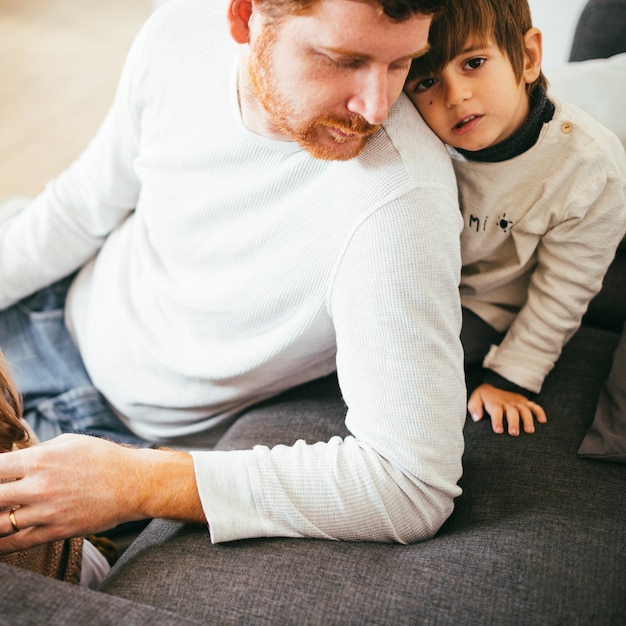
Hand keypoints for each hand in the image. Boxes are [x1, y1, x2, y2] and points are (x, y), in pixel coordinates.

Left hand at [0, 434, 203, 553]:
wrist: (134, 483)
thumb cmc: (104, 458)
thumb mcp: (70, 441)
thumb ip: (38, 450)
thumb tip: (14, 458)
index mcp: (39, 459)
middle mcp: (38, 486)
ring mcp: (46, 512)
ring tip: (0, 515)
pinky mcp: (56, 531)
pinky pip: (16, 544)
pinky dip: (1, 545)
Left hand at [468, 384, 546, 435]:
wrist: (498, 382)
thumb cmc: (486, 396)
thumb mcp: (476, 397)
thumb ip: (474, 407)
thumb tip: (477, 418)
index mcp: (495, 403)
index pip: (496, 411)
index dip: (497, 420)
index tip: (498, 431)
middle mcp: (507, 403)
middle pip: (512, 412)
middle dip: (513, 422)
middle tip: (514, 433)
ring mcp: (518, 402)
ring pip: (524, 410)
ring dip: (528, 419)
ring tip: (530, 430)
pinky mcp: (525, 402)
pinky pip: (534, 406)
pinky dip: (539, 412)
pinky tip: (543, 421)